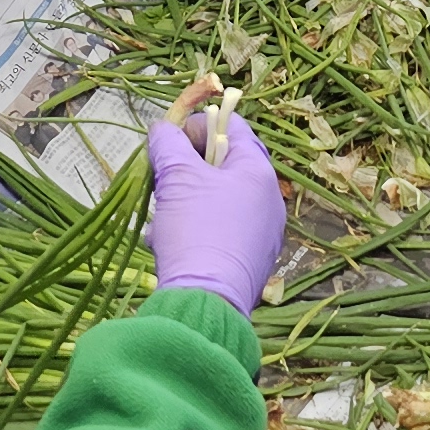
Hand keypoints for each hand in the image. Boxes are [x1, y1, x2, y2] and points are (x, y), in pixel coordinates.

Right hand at [144, 89, 286, 315]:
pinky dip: (192, 232)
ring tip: (162, 221)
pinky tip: (168, 245)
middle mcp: (268, 200)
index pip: (232, 126)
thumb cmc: (196, 231)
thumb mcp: (176, 178)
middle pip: (221, 166)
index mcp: (258, 172)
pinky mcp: (248, 262)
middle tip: (162, 181)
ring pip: (214, 202)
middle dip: (185, 170)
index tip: (170, 141)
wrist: (206, 303)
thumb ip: (167, 143)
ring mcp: (261, 234)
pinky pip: (217, 233)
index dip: (198, 125)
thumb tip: (162, 129)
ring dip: (182, 204)